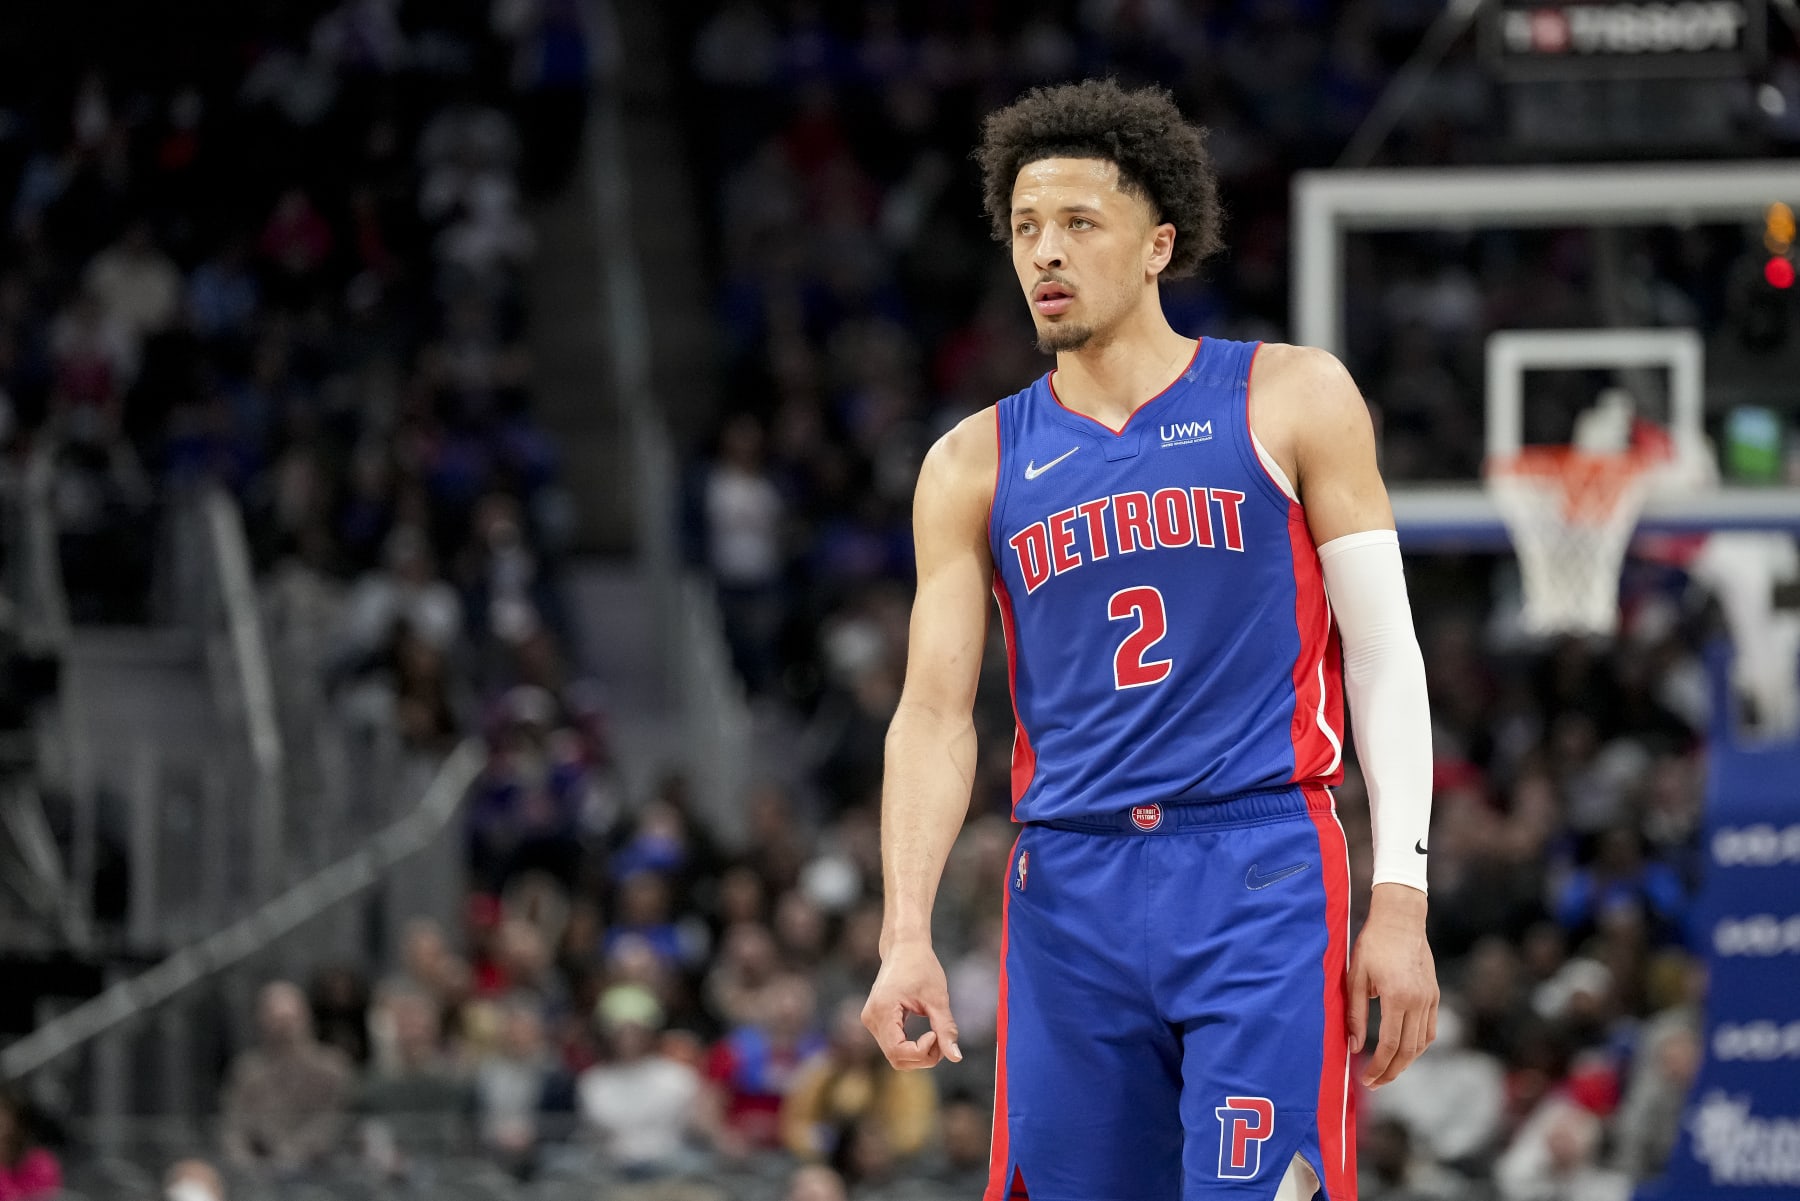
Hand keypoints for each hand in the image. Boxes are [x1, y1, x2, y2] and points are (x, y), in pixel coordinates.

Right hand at [862, 936, 961, 1069]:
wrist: (904, 947)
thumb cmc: (921, 967)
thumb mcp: (937, 998)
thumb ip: (945, 1028)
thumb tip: (956, 1058)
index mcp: (882, 1011)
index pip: (898, 1052)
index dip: (921, 1051)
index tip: (936, 1033)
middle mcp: (871, 1019)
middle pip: (896, 1058)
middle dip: (923, 1056)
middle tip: (940, 1037)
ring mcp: (871, 1021)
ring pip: (895, 1055)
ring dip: (918, 1053)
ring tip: (935, 1034)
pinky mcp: (877, 1021)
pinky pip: (894, 1046)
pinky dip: (912, 1046)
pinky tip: (927, 1033)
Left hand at [1348, 883, 1437, 1088]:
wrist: (1401, 919)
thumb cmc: (1372, 944)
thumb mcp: (1355, 977)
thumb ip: (1354, 1013)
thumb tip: (1353, 1046)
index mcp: (1397, 997)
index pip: (1389, 1044)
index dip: (1378, 1066)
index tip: (1367, 1079)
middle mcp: (1418, 1001)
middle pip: (1408, 1050)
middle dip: (1392, 1071)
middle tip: (1375, 1083)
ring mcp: (1430, 998)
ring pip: (1422, 1043)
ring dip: (1406, 1061)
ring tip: (1387, 1070)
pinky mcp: (1434, 994)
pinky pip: (1430, 1029)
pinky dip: (1418, 1045)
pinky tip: (1403, 1050)